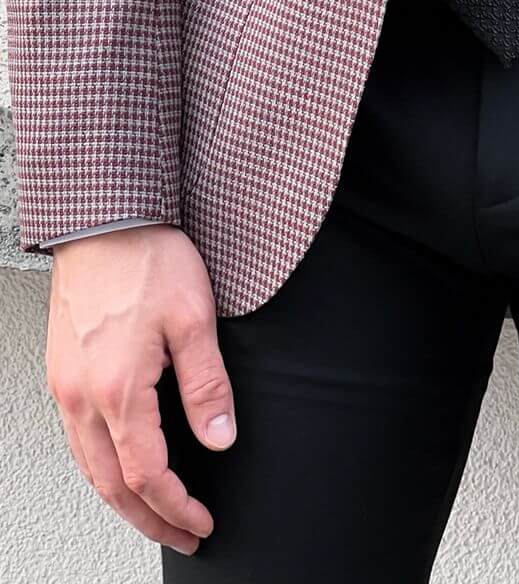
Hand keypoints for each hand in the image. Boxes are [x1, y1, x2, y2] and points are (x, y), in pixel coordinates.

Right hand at [46, 223, 233, 555]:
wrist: (103, 218)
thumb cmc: (148, 257)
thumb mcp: (194, 317)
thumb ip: (207, 383)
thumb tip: (221, 438)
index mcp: (119, 389)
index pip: (147, 474)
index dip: (177, 507)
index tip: (202, 522)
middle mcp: (82, 396)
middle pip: (112, 485)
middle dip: (149, 519)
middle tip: (182, 537)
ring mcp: (66, 386)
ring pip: (89, 467)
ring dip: (122, 500)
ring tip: (156, 515)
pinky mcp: (62, 371)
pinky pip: (78, 440)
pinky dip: (101, 468)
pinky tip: (122, 467)